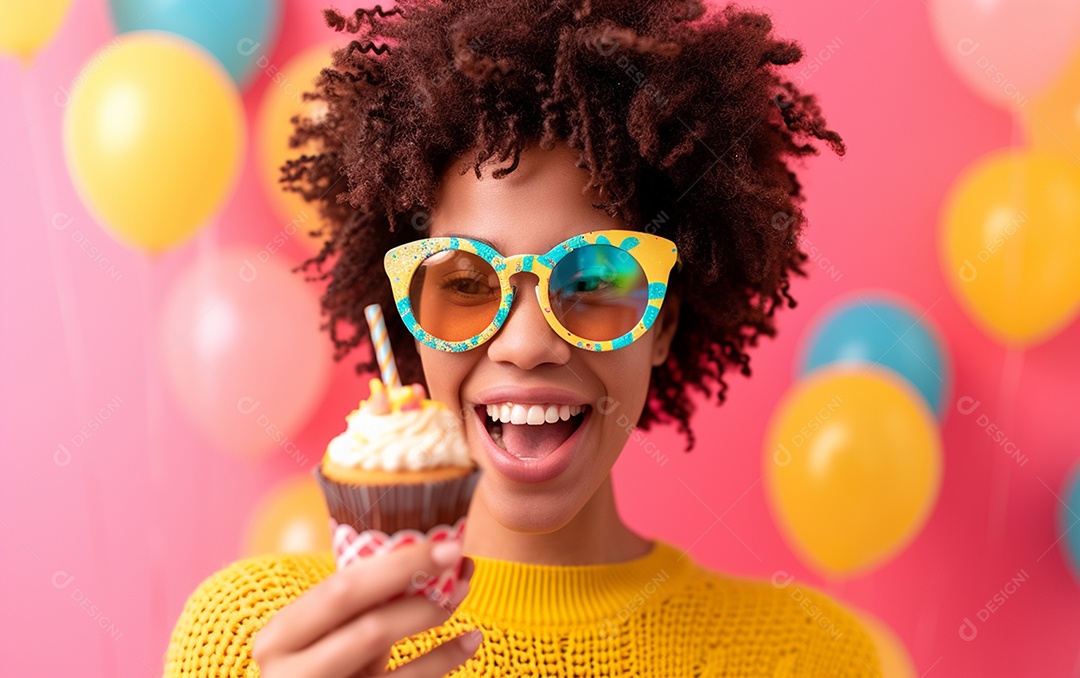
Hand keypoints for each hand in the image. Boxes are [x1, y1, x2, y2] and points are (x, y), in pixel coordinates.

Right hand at [252, 539, 480, 676]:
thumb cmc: (316, 666)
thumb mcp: (318, 638)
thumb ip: (350, 607)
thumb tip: (423, 552)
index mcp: (280, 637)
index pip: (340, 592)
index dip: (395, 566)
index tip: (444, 544)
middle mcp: (292, 672)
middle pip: (368, 626)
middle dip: (416, 587)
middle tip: (457, 555)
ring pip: (386, 654)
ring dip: (432, 617)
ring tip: (463, 591)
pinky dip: (443, 660)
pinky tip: (470, 639)